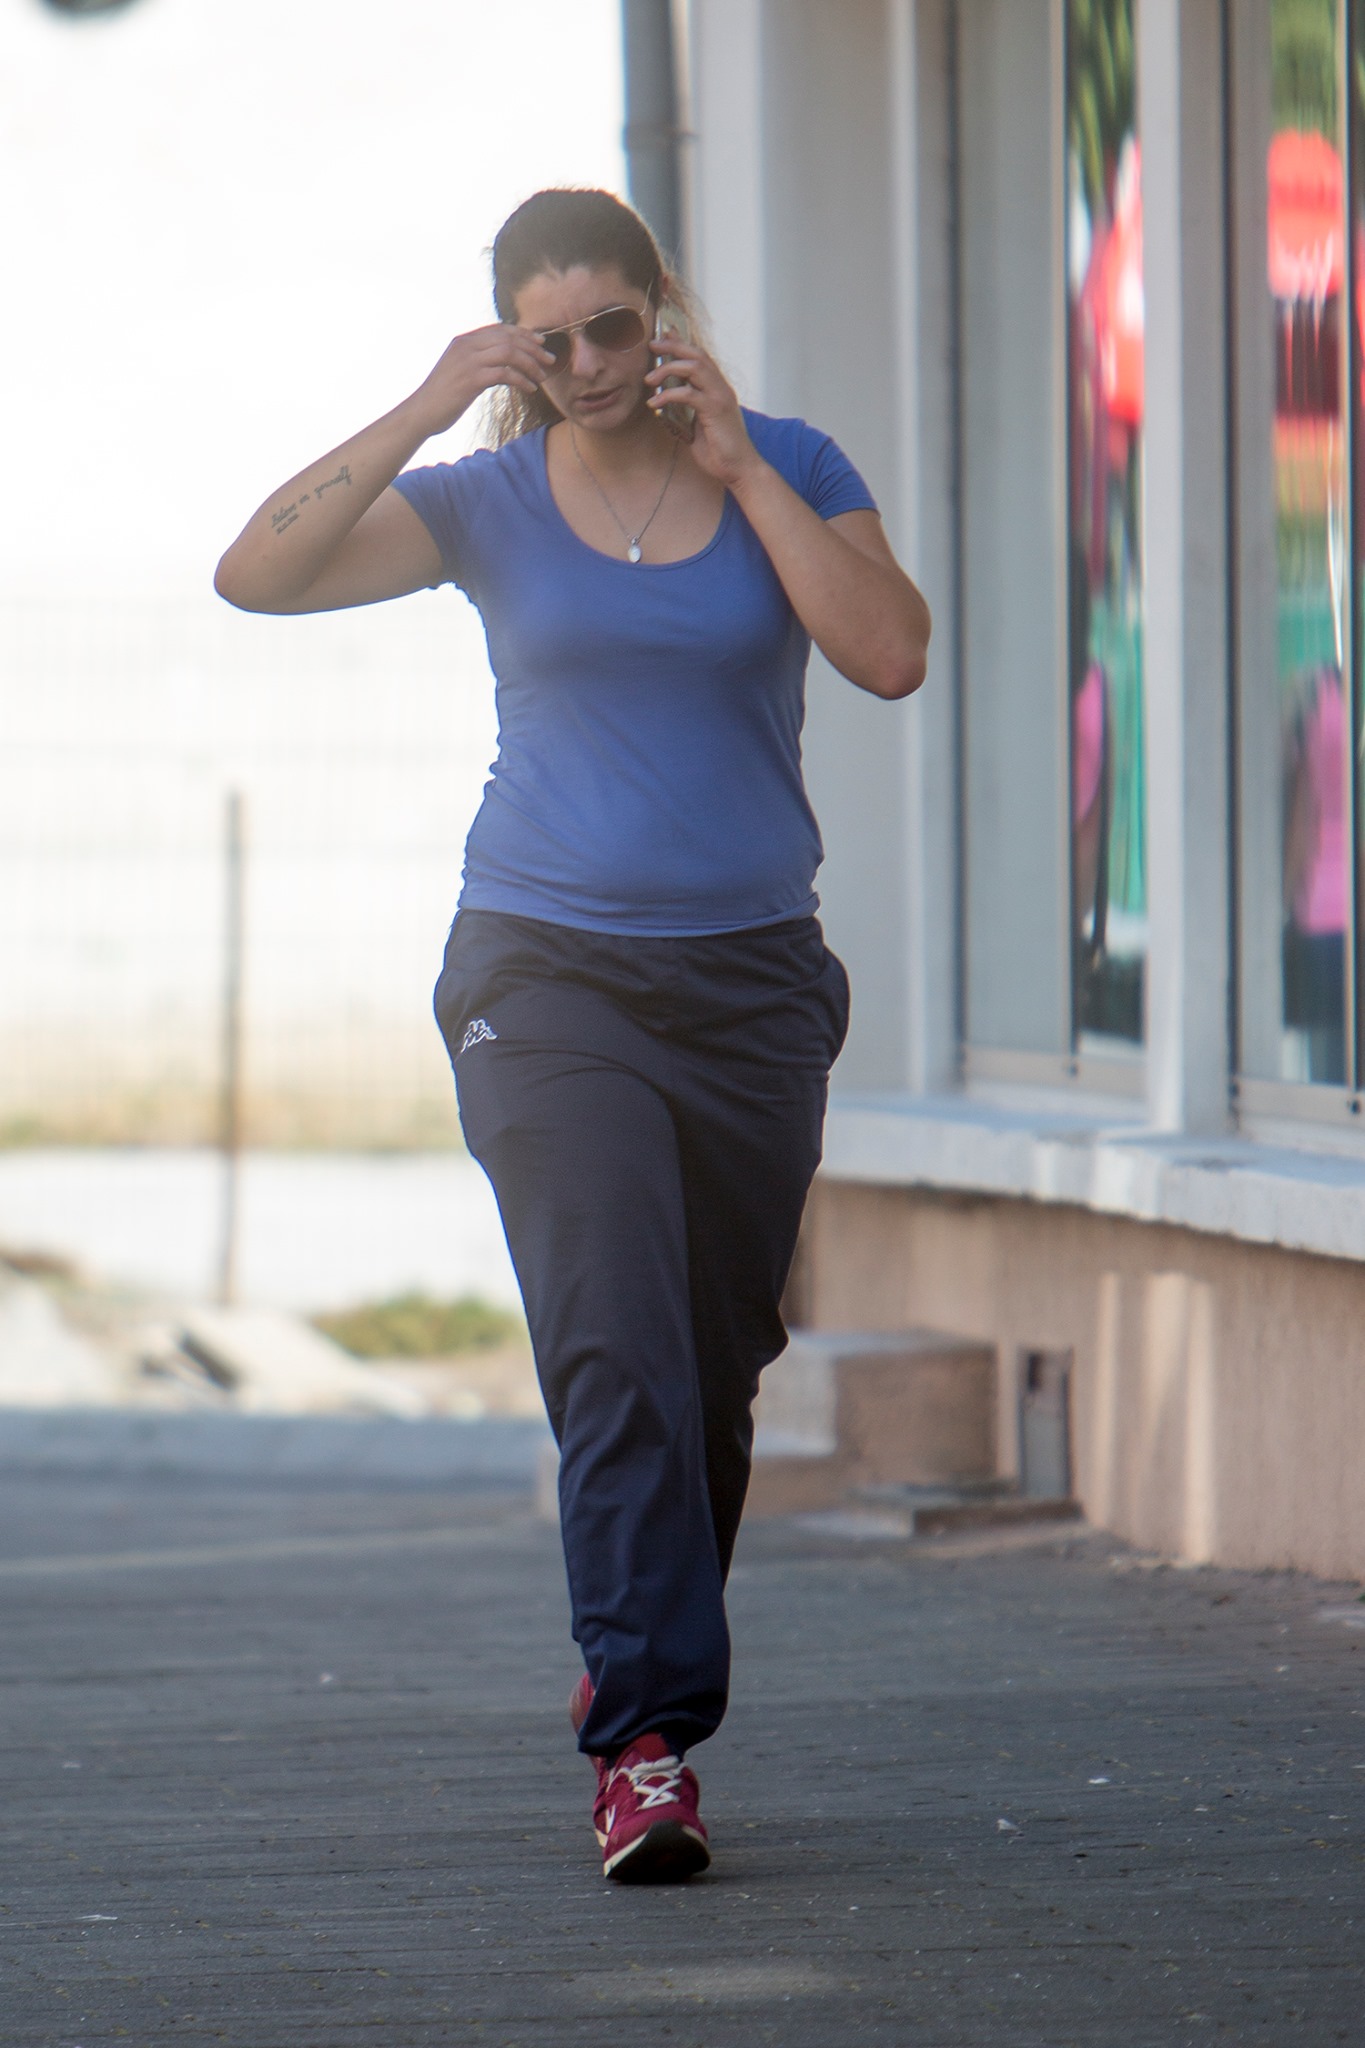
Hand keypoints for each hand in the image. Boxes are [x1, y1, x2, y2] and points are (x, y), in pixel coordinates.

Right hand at [415, 323, 556, 433]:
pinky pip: (505, 373)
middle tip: (549, 360)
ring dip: (530, 364)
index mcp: (464, 341)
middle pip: (508, 338)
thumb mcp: (458, 370)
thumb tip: (501, 362)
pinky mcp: (471, 379)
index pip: (500, 329)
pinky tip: (530, 389)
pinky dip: (522, 380)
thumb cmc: (442, 397)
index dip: (523, 334)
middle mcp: (466, 346)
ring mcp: (468, 361)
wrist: (421, 412)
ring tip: (542, 377)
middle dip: (533, 348)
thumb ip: (477, 360)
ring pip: (509, 352)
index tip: (540, 343)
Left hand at [645, 338, 759, 488]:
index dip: (681, 344)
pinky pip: (689, 394)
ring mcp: (720, 396)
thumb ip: (687, 410)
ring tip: (649, 379)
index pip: (700, 357)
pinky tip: (655, 403)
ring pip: (694, 367)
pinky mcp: (715, 410)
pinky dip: (668, 395)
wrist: (738, 469)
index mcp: (718, 389)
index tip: (663, 337)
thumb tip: (668, 403)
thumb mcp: (698, 425)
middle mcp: (721, 387)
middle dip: (673, 346)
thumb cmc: (719, 450)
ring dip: (668, 368)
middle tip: (652, 345)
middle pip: (697, 354)